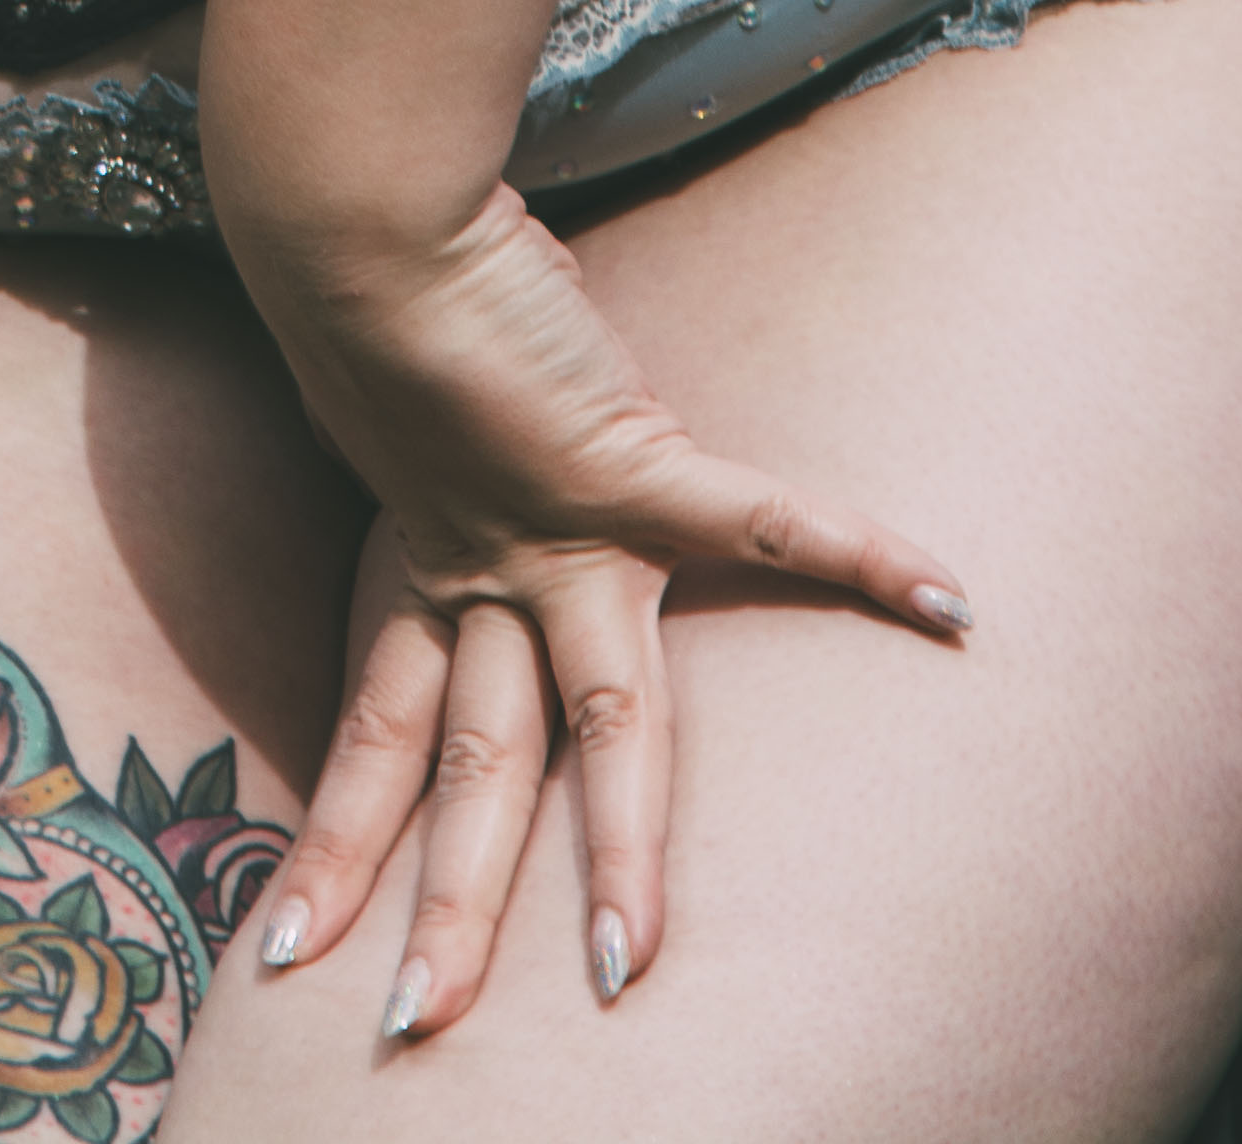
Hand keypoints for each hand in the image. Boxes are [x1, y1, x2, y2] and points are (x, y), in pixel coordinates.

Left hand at [233, 179, 967, 1038]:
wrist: (366, 209)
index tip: (293, 947)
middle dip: (447, 909)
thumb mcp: (386, 407)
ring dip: (613, 847)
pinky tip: (948, 600)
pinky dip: (859, 555)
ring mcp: (560, 533)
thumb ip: (426, 460)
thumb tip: (430, 450)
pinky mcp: (628, 463)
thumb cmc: (380, 283)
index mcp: (425, 570)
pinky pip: (763, 519)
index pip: (376, 742)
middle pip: (468, 775)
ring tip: (632, 965)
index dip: (339, 845)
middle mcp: (484, 576)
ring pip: (593, 725)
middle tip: (407, 1033)